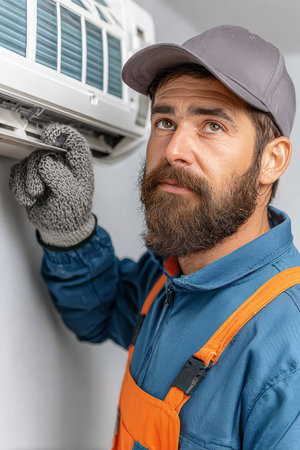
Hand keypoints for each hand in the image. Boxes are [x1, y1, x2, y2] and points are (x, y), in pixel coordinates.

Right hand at [9, 123, 94, 246]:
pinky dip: (19, 186)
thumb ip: (59, 176)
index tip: (48, 138)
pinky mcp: (31, 175)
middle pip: (43, 151)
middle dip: (36, 171)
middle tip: (38, 190)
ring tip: (36, 197)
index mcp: (79, 165)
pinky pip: (17, 171)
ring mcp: (46, 168)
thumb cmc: (72, 213)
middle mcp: (62, 163)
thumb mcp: (70, 196)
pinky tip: (29, 199)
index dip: (62, 134)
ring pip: (28, 161)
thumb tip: (46, 160)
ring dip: (27, 181)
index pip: (74, 141)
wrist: (60, 228)